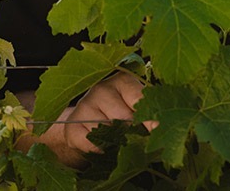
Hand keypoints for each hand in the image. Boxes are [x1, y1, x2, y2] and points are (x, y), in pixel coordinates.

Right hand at [18, 72, 144, 167]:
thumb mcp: (137, 107)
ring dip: (114, 140)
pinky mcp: (71, 123)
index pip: (138, 98)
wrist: (90, 123)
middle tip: (135, 138)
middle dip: (131, 131)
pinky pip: (88, 142)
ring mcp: (84, 104)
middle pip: (122, 116)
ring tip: (118, 140)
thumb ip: (147, 112)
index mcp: (123, 81)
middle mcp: (102, 88)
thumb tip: (158, 128)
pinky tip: (102, 145)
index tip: (156, 129)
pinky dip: (97, 148)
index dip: (148, 117)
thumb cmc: (122, 112)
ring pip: (105, 130)